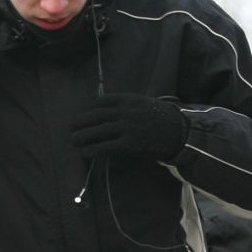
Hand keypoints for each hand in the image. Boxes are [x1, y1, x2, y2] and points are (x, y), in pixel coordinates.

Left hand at [70, 93, 187, 160]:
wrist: (180, 132)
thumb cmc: (162, 118)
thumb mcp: (143, 104)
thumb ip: (126, 105)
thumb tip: (106, 110)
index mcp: (128, 99)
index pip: (101, 101)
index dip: (87, 108)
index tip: (81, 113)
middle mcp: (126, 111)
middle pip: (96, 116)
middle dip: (80, 122)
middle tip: (71, 127)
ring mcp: (128, 127)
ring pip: (98, 131)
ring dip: (82, 136)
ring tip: (73, 140)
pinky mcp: (130, 144)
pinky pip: (106, 147)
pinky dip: (93, 149)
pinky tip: (85, 152)